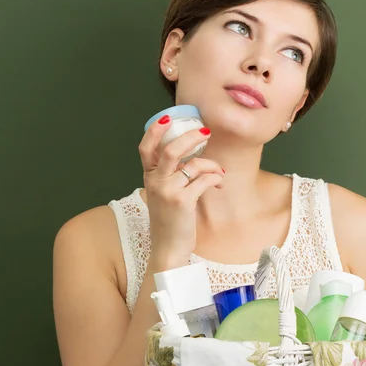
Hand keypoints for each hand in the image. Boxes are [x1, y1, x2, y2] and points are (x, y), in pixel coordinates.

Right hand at [138, 115, 224, 265]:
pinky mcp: (183, 202)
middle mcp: (155, 181)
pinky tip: (219, 183)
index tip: (168, 118)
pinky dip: (216, 178)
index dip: (155, 130)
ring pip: (194, 165)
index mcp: (149, 176)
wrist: (168, 247)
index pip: (145, 147)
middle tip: (206, 133)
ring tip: (220, 171)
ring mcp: (168, 191)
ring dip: (212, 165)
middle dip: (191, 137)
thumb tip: (193, 155)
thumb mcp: (162, 194)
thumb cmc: (169, 220)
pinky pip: (205, 180)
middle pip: (171, 149)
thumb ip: (170, 174)